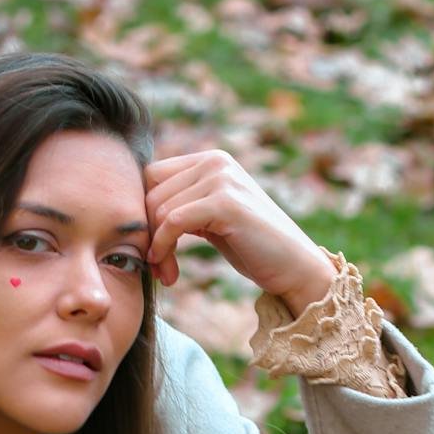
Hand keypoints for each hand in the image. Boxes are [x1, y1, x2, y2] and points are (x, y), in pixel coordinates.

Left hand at [142, 149, 336, 312]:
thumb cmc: (254, 249)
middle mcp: (215, 161)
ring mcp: (221, 178)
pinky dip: (163, 247)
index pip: (152, 176)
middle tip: (157, 268)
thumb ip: (185, 204)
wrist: (296, 267)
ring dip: (156, 248)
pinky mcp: (224, 202)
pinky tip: (169, 270)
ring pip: (159, 208)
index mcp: (211, 160)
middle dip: (148, 234)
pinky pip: (172, 221)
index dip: (144, 214)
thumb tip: (137, 210)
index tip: (152, 250)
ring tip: (166, 273)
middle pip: (151, 191)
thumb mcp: (213, 219)